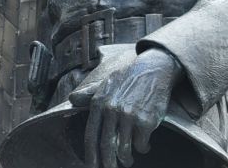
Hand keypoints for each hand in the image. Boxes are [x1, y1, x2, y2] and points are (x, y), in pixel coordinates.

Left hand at [69, 48, 182, 167]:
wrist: (155, 68)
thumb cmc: (130, 77)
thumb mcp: (107, 83)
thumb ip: (90, 94)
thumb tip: (72, 99)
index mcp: (100, 103)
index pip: (90, 136)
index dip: (90, 155)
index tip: (92, 166)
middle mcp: (112, 110)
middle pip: (105, 146)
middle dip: (107, 163)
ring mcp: (129, 116)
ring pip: (123, 149)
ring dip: (125, 159)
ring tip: (127, 161)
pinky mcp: (146, 120)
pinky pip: (141, 144)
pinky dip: (143, 148)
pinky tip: (144, 146)